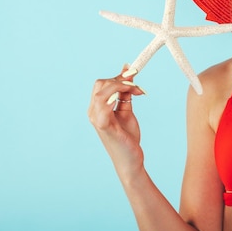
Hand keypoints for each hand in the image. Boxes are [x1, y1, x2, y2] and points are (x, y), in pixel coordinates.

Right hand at [88, 64, 146, 179]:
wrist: (130, 159)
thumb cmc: (127, 137)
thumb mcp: (127, 109)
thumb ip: (126, 92)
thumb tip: (127, 70)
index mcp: (97, 108)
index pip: (102, 84)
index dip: (119, 77)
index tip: (135, 76)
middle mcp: (93, 112)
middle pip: (100, 84)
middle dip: (121, 80)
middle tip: (138, 87)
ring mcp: (96, 118)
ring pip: (101, 91)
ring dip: (122, 85)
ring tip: (138, 91)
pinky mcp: (103, 125)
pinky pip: (104, 104)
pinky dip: (117, 94)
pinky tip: (132, 95)